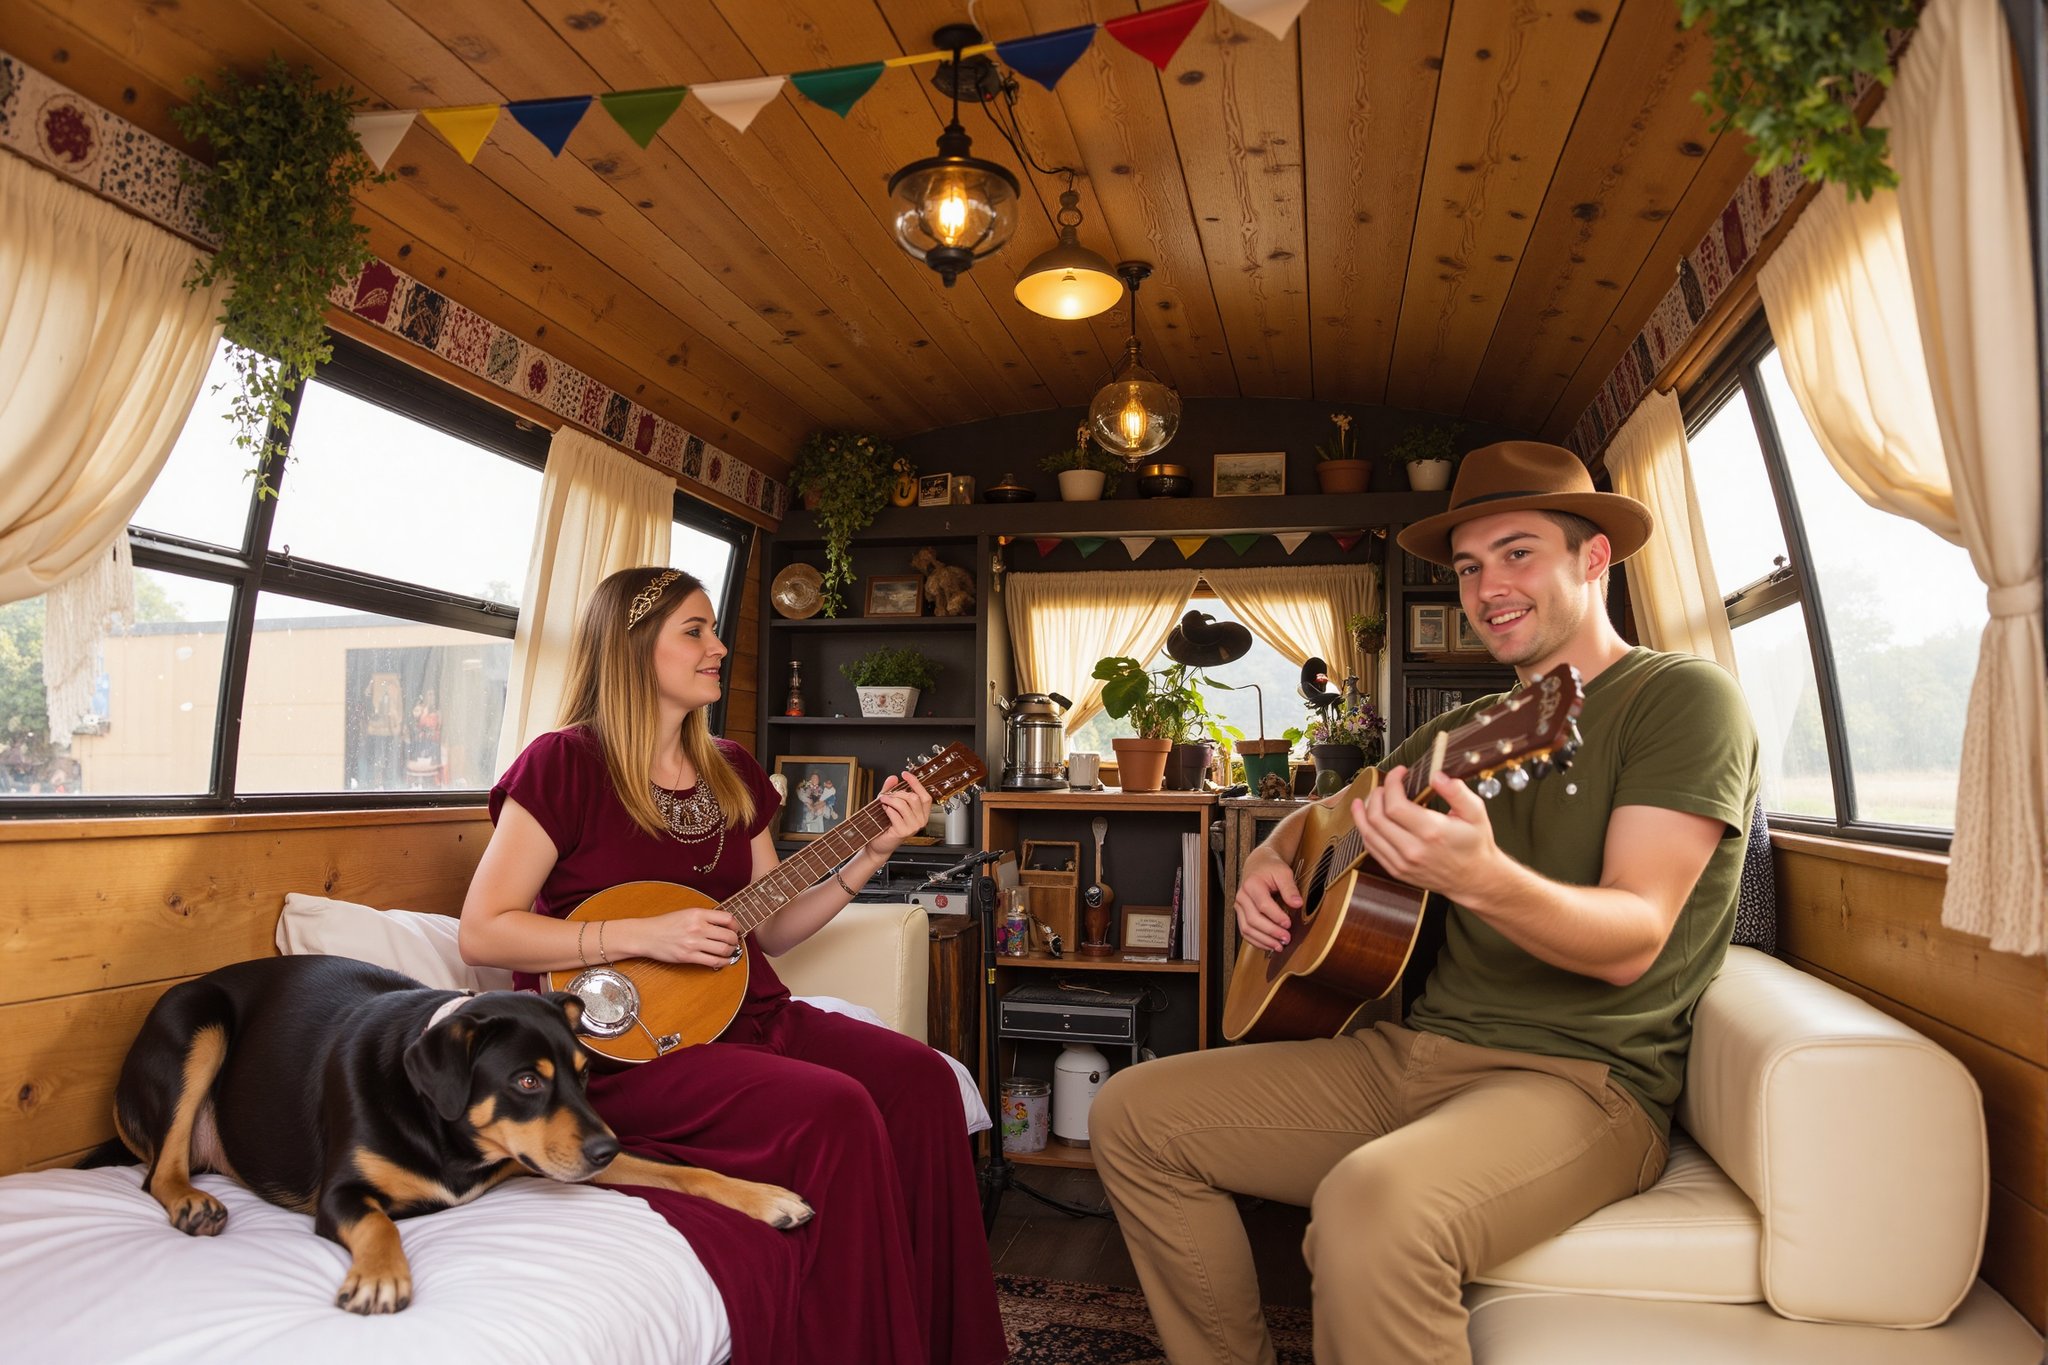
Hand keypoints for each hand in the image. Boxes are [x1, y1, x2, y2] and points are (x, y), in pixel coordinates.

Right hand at [632, 907, 742, 969]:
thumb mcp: (686, 913)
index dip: (735, 925)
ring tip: (730, 951)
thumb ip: (703, 917)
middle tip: (734, 942)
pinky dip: (723, 962)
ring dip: (731, 952)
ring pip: (723, 949)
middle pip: (728, 935)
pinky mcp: (688, 956)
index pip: (727, 918)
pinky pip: (713, 961)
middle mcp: (698, 927)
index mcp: (698, 914)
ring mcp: (693, 943)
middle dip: (735, 940)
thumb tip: (722, 923)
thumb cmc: (664, 924)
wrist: (646, 935)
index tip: (735, 929)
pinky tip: (725, 961)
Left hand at [864, 771, 932, 857]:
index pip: (925, 795)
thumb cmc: (886, 826)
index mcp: (922, 813)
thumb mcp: (889, 804)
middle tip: (888, 795)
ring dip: (891, 800)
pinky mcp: (903, 832)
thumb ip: (891, 790)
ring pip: (904, 805)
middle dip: (898, 793)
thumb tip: (893, 778)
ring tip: (883, 800)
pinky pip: (895, 814)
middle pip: (914, 798)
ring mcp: (913, 827)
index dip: (916, 783)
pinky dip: (888, 810)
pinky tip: (884, 811)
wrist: (879, 844)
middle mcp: (921, 821)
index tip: (905, 774)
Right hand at [1234, 845, 1299, 953]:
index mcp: (1251, 884)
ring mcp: (1239, 907)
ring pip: (1247, 929)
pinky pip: (1245, 931)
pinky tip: (1269, 945)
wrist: (1259, 865)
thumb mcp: (1284, 872)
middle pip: (1253, 920)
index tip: (1288, 924)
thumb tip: (1297, 904)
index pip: (1263, 905)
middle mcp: (1242, 896)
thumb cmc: (1271, 868)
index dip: (1276, 917)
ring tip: (1279, 946)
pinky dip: (1256, 941)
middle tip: (1286, 939)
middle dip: (1271, 932)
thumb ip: (1290, 888)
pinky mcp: (1241, 914)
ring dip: (1263, 940)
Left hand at [1350, 765, 1503, 903]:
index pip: (1395, 804)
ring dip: (1364, 812)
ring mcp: (1403, 863)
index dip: (1392, 783)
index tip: (1400, 772)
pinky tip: (1367, 819)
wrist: (1474, 878)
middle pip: (1377, 817)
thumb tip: (1436, 775)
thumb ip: (1456, 791)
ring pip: (1369, 834)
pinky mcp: (1397, 871)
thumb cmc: (1475, 843)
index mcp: (1432, 832)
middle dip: (1377, 795)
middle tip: (1386, 786)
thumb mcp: (1475, 812)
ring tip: (1367, 799)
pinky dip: (1366, 831)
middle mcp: (1413, 849)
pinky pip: (1372, 849)